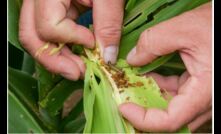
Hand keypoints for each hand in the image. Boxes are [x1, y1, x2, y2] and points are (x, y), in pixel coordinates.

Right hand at [19, 0, 123, 79]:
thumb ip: (108, 23)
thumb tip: (107, 56)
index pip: (49, 26)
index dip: (73, 39)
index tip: (93, 43)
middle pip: (33, 37)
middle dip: (55, 60)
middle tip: (77, 73)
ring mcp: (43, 5)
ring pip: (38, 38)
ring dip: (58, 57)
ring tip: (78, 68)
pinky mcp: (53, 9)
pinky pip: (50, 33)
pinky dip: (64, 46)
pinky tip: (78, 53)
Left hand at [119, 3, 211, 131]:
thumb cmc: (217, 25)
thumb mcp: (184, 29)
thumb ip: (154, 42)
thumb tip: (133, 59)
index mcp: (205, 91)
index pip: (171, 121)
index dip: (143, 119)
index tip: (123, 107)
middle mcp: (206, 99)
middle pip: (170, 118)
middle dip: (144, 109)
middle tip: (125, 95)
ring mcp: (203, 94)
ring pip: (173, 108)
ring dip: (151, 97)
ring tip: (133, 83)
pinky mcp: (199, 87)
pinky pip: (177, 95)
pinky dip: (161, 88)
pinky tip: (150, 76)